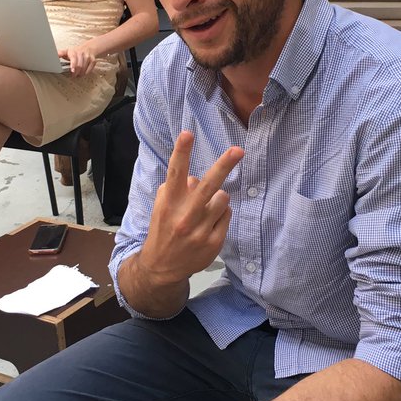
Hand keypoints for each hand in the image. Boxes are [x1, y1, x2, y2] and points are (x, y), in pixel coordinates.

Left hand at [58, 41, 98, 76]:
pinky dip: (86, 72)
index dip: (73, 65)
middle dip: (76, 72)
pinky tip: (83, 72)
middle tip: (73, 75)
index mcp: (73, 52)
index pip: (73, 58)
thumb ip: (60, 54)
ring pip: (84, 68)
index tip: (72, 70)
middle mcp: (81, 53)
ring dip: (80, 73)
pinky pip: (90, 69)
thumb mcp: (67, 51)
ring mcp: (88, 57)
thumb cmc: (76, 52)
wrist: (88, 48)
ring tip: (77, 74)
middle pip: (79, 66)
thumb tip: (55, 55)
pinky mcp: (93, 60)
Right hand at [137, 132, 242, 285]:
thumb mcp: (162, 206)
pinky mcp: (213, 242)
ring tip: (205, 209)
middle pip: (208, 185)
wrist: (161, 267)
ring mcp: (200, 231)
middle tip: (238, 150)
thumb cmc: (163, 228)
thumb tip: (195, 178)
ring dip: (218, 198)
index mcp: (169, 202)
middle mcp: (184, 215)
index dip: (181, 152)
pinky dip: (221, 214)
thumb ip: (176, 189)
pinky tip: (209, 223)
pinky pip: (227, 215)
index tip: (187, 133)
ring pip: (222, 198)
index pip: (175, 172)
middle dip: (224, 165)